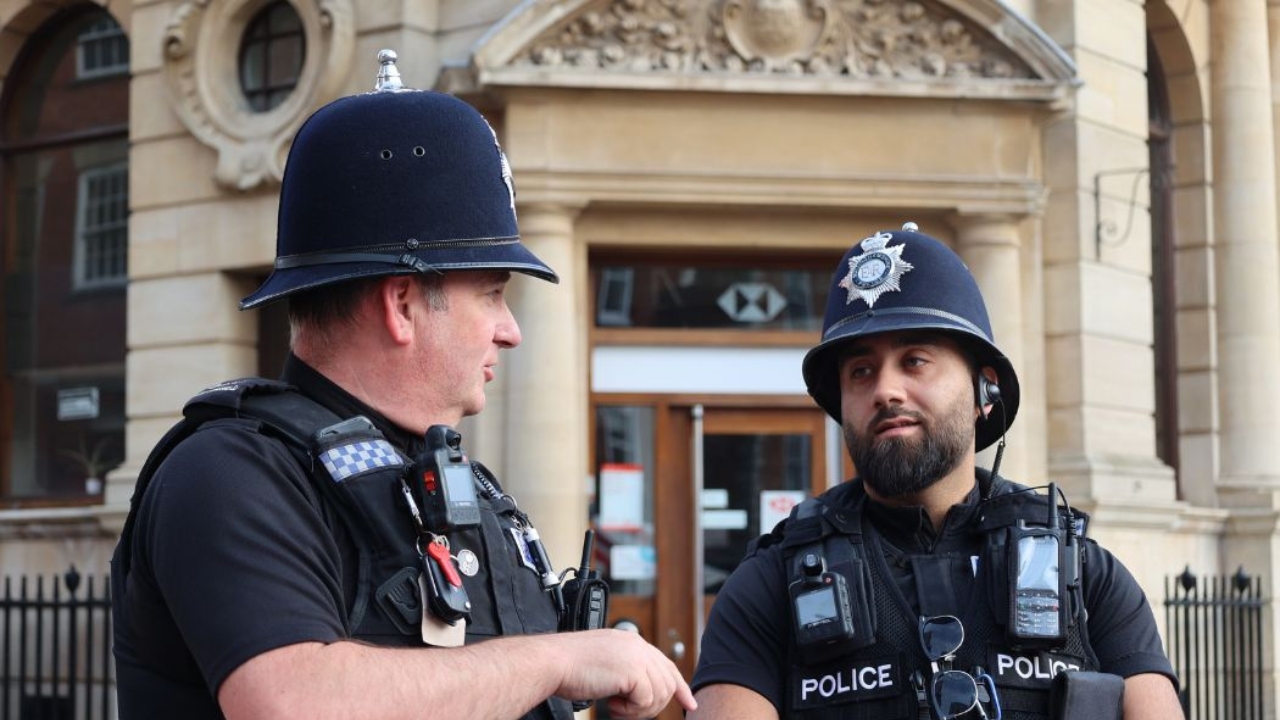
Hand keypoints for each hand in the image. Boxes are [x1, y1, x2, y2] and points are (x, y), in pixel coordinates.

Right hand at [552, 629, 695, 718]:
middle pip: (668, 681)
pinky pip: (647, 702)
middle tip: (629, 712)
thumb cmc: (568, 666)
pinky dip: (630, 711)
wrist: (552, 662)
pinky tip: (611, 705)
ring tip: (616, 707)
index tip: (689, 703)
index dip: (680, 686)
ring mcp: (637, 657)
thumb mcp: (604, 663)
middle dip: (656, 705)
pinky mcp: (633, 672)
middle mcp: (638, 645)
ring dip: (639, 710)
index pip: (665, 664)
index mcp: (631, 641)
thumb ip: (625, 670)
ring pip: (660, 694)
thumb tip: (641, 692)